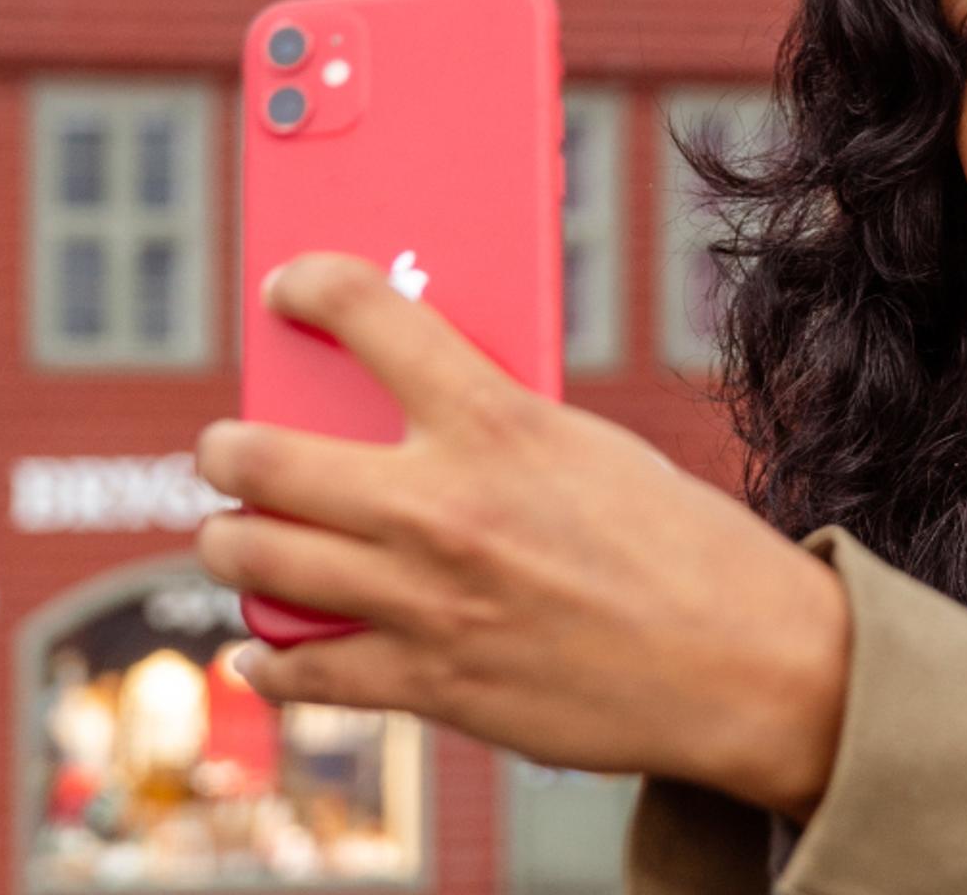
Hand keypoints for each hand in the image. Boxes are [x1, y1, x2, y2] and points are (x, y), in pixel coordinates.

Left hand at [194, 253, 848, 815]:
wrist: (744, 667)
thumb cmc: (680, 546)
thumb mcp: (589, 449)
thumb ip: (493, 428)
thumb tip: (410, 420)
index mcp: (495, 423)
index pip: (369, 314)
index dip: (308, 283)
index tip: (285, 288)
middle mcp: (441, 506)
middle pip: (262, 456)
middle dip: (222, 447)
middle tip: (224, 447)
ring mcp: (424, 601)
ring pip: (255, 560)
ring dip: (226, 543)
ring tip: (233, 535)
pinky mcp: (429, 683)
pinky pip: (304, 669)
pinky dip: (269, 657)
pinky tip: (262, 645)